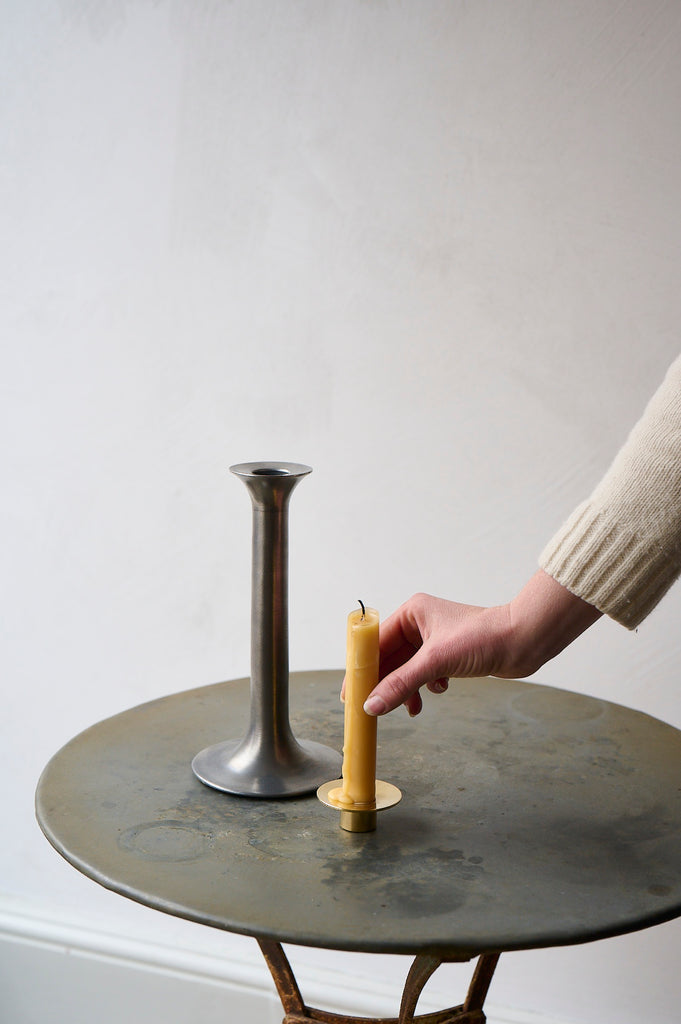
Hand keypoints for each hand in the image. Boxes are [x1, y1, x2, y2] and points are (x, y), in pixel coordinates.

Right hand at [363, 570, 601, 716]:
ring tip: (411, 708)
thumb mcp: (436, 662)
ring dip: (407, 689)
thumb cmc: (484, 638)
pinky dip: (426, 686)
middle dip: (385, 684)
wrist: (524, 641)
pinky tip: (438, 691)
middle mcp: (420, 623)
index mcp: (412, 613)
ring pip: (407, 669)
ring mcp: (435, 639)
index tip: (350, 693)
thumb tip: (372, 705)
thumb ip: (401, 684)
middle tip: (373, 709)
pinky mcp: (449, 653)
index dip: (361, 668)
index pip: (375, 642)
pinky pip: (424, 673)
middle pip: (389, 658)